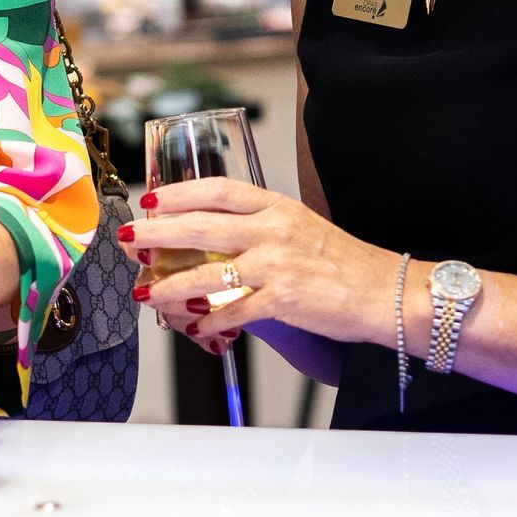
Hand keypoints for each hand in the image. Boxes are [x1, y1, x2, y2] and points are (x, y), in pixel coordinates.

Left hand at [120, 176, 377, 354]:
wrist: (388, 293)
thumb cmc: (346, 265)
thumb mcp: (303, 229)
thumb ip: (262, 228)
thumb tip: (218, 238)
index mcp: (278, 207)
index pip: (219, 190)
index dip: (179, 194)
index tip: (151, 200)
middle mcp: (274, 230)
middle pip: (200, 225)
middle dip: (156, 234)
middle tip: (128, 239)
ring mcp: (278, 264)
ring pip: (206, 272)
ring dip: (169, 285)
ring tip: (145, 291)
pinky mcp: (284, 299)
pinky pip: (232, 311)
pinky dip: (208, 321)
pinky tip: (193, 326)